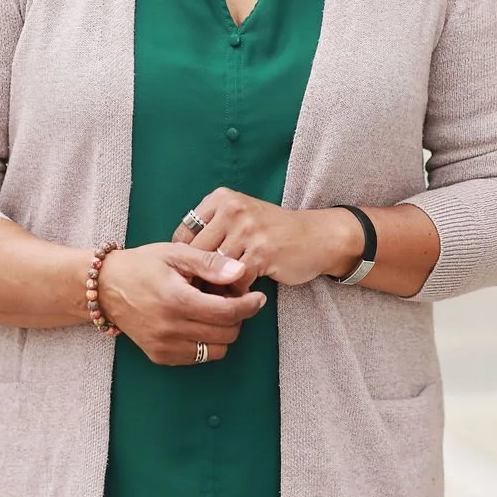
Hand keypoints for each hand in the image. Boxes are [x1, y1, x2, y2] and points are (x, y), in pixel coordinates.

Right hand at [99, 242, 265, 365]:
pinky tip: (199, 323)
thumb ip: (210, 263)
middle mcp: (170, 328)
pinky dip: (207, 342)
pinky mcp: (159, 356)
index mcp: (176, 300)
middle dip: (238, 316)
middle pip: (226, 334)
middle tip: (233, 298)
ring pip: (216, 350)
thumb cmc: (142, 265)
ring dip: (224, 332)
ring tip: (215, 311)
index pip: (226, 312)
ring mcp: (163, 346)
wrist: (105, 287)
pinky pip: (198, 357)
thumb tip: (241, 272)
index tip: (258, 297)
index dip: (249, 306)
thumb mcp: (176, 253)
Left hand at [171, 189, 362, 286]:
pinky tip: (239, 296)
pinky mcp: (262, 251)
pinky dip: (234, 293)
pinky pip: (235, 279)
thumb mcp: (241, 217)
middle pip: (196, 252)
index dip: (183, 260)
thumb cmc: (273, 232)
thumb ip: (212, 230)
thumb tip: (178, 261)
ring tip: (216, 298)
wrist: (317, 237)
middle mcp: (233, 209)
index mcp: (222, 198)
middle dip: (196, 277)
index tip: (189, 277)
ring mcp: (248, 229)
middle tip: (197, 295)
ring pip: (214, 268)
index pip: (185, 232)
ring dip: (214, 288)